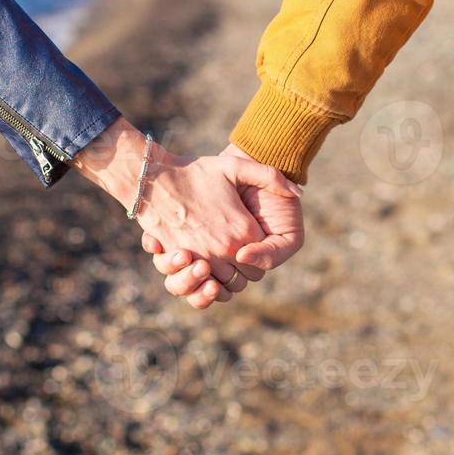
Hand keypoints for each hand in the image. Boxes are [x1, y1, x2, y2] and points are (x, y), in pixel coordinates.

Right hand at [72, 121, 300, 307]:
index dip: (258, 257)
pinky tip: (202, 271)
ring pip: (222, 288)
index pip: (261, 263)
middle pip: (244, 279)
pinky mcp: (179, 262)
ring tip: (220, 266)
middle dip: (243, 271)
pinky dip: (201, 286)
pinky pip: (197, 287)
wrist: (155, 176)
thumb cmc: (196, 171)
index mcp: (243, 231)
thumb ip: (272, 176)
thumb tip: (298, 193)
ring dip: (223, 282)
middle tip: (237, 255)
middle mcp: (224, 250)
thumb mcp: (236, 167)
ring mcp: (200, 258)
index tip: (250, 244)